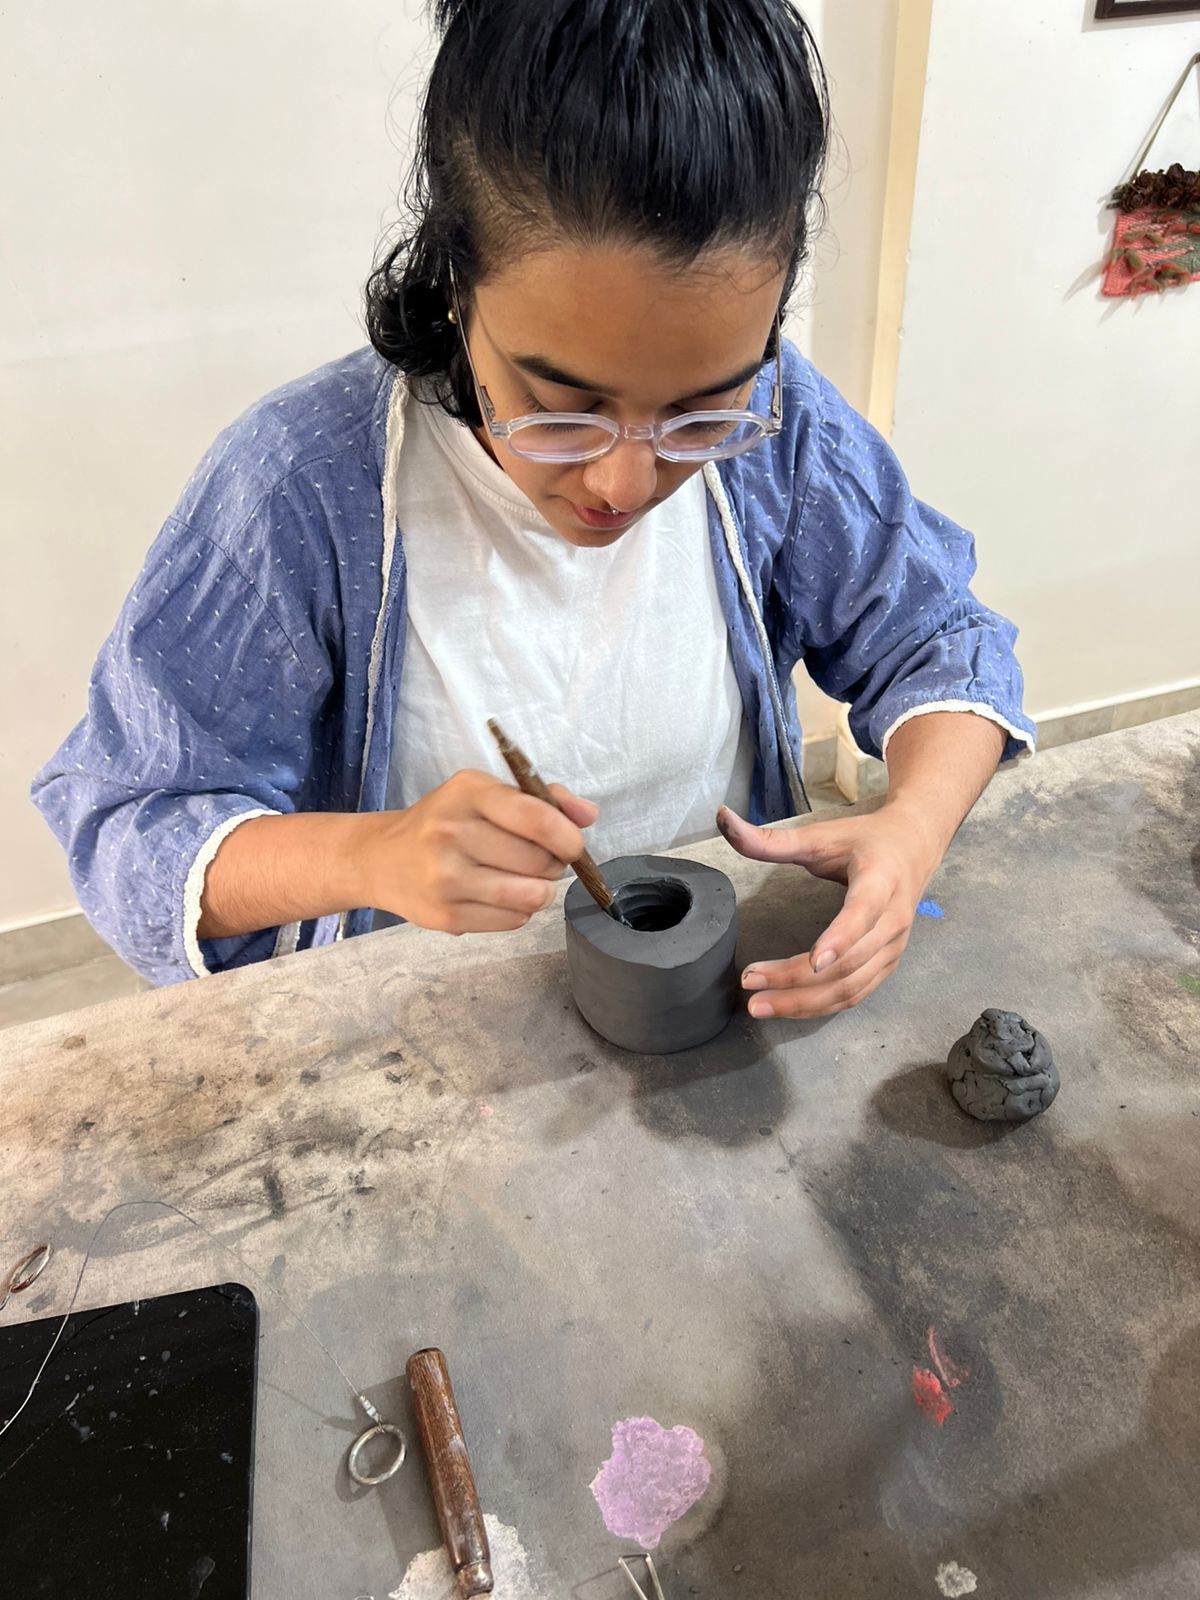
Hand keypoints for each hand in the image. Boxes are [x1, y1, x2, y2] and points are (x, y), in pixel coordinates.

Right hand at [361, 770, 597, 934]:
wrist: (381, 858)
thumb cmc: (443, 822)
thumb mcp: (485, 795)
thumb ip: (542, 800)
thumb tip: (589, 815)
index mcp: (467, 793)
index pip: (537, 818)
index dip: (568, 837)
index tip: (572, 845)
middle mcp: (451, 833)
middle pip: (540, 862)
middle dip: (553, 865)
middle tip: (538, 862)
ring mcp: (445, 878)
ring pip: (531, 897)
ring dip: (540, 892)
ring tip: (523, 881)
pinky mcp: (445, 917)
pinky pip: (513, 921)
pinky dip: (518, 912)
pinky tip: (498, 896)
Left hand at [717, 800, 943, 1018]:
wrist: (914, 846)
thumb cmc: (865, 840)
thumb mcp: (821, 835)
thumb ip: (771, 839)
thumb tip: (724, 820)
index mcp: (880, 880)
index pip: (862, 914)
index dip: (840, 938)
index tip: (813, 960)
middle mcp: (893, 920)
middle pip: (847, 963)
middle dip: (796, 979)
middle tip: (750, 983)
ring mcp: (894, 947)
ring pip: (850, 987)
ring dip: (804, 1002)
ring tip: (760, 1004)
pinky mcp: (888, 964)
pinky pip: (855, 994)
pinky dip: (820, 1006)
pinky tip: (787, 1006)